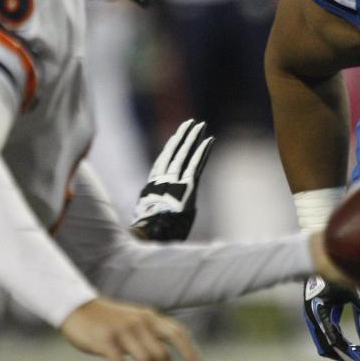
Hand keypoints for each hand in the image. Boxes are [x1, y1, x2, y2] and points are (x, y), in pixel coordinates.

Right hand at [60, 297, 200, 360]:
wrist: (77, 308)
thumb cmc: (109, 319)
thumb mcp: (134, 319)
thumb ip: (150, 331)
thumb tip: (168, 352)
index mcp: (149, 317)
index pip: (177, 332)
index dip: (188, 348)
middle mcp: (140, 323)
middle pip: (163, 353)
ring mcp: (123, 332)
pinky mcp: (106, 342)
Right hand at [131, 119, 213, 240]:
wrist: (151, 238)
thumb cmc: (150, 234)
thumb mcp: (150, 219)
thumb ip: (157, 208)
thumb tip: (163, 207)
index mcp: (153, 186)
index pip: (163, 161)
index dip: (171, 147)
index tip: (177, 136)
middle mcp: (162, 180)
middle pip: (175, 153)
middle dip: (184, 136)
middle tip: (191, 123)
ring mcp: (174, 182)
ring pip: (186, 154)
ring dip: (194, 138)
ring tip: (201, 125)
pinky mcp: (188, 187)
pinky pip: (197, 164)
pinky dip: (203, 151)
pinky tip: (209, 139)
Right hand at [303, 276, 359, 360]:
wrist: (323, 258)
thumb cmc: (340, 272)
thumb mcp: (354, 289)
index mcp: (319, 311)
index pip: (333, 341)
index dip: (347, 355)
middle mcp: (313, 316)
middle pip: (326, 346)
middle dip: (344, 356)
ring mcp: (313, 315)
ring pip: (325, 342)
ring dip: (340, 350)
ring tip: (359, 355)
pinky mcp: (318, 312)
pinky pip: (326, 333)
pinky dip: (338, 341)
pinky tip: (352, 345)